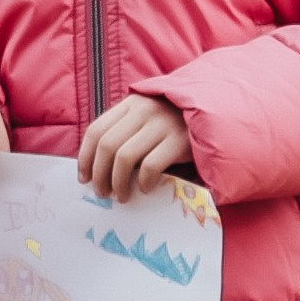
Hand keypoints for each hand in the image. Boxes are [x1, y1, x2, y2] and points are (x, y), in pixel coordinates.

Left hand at [76, 97, 193, 202]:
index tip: (84, 178)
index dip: (86, 157)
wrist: (215, 114)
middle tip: (102, 193)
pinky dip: (143, 181)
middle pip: (107, 146)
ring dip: (118, 182)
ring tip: (121, 196)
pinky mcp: (180, 140)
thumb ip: (126, 131)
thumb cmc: (175, 123)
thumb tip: (96, 167)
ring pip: (125, 157)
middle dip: (100, 174)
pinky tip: (145, 188)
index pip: (96, 130)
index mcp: (130, 103)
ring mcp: (162, 124)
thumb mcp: (147, 118)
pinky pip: (150, 166)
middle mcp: (143, 110)